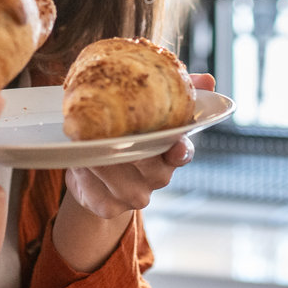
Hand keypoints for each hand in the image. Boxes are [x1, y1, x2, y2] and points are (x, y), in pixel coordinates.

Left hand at [62, 71, 213, 219]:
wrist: (90, 169)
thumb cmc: (124, 134)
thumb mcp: (146, 110)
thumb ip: (174, 92)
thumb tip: (207, 80)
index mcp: (171, 152)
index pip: (183, 153)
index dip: (180, 150)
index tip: (176, 144)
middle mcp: (158, 176)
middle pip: (150, 166)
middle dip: (130, 148)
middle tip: (112, 133)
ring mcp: (136, 195)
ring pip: (123, 182)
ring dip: (104, 162)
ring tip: (87, 143)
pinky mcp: (109, 207)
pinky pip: (99, 194)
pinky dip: (87, 177)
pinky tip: (80, 163)